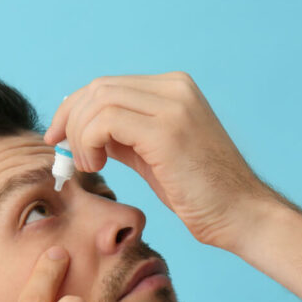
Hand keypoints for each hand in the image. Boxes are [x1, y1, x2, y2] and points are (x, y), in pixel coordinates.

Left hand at [43, 71, 277, 249]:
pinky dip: (89, 143)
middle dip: (69, 120)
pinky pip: (105, 122)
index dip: (74, 109)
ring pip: (98, 102)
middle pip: (98, 88)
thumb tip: (82, 130)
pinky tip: (97, 165)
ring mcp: (173, 106)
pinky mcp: (167, 131)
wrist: (242, 215)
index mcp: (174, 89)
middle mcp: (175, 89)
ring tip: (88, 166)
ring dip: (80, 136)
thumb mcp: (154, 156)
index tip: (59, 138)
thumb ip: (124, 136)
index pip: (107, 85)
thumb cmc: (201, 194)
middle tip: (63, 154)